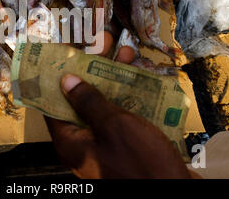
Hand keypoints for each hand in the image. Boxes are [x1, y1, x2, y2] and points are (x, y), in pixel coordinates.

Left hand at [45, 31, 191, 177]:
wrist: (176, 194)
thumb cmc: (141, 163)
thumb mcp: (113, 126)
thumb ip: (89, 101)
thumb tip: (65, 80)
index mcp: (71, 142)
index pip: (53, 102)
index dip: (57, 75)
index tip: (65, 51)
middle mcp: (84, 142)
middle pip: (81, 98)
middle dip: (93, 69)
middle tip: (104, 44)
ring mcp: (105, 143)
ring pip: (105, 104)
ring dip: (115, 79)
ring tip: (127, 53)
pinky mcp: (126, 145)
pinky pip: (122, 115)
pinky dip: (129, 96)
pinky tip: (141, 77)